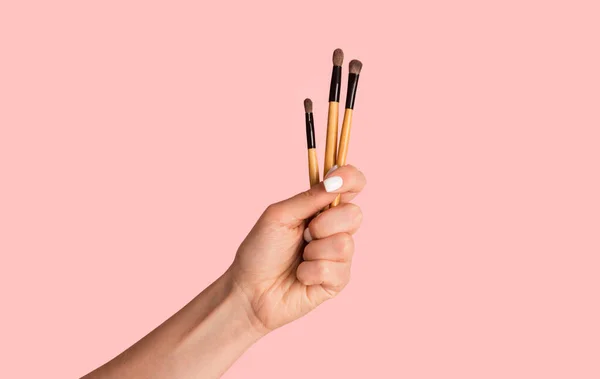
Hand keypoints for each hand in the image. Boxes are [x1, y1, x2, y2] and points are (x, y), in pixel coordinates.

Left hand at [229, 165, 366, 332]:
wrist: (250, 290)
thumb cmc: (260, 251)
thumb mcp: (280, 216)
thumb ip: (309, 198)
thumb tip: (336, 179)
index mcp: (321, 208)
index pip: (351, 185)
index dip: (351, 178)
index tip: (337, 180)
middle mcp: (334, 229)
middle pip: (354, 214)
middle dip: (325, 224)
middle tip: (304, 234)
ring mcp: (338, 256)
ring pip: (345, 243)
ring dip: (314, 252)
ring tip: (299, 258)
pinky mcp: (337, 280)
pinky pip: (336, 270)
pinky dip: (311, 272)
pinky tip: (300, 277)